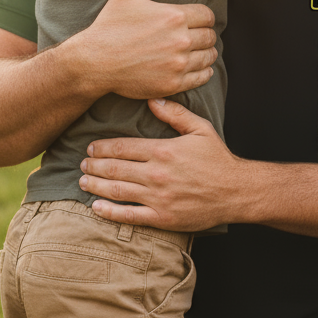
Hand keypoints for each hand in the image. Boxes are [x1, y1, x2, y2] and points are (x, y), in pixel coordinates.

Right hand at [80, 0, 217, 99]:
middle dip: (205, 34)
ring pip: (208, 56)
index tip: (198, 20)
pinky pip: (202, 77)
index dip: (204, 17)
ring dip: (206, 52)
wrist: (94, 62)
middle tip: (197, 36)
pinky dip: (204, 72)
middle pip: (210, 36)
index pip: (207, 15)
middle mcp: (180, 40)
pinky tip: (197, 67)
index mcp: (174, 16)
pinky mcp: (173, 83)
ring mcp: (178, 64)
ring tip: (198, 51)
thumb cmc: (110, 26)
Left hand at [80, 98, 241, 231]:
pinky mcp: (161, 217)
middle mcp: (156, 174)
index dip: (103, 147)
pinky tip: (95, 207)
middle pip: (115, 168)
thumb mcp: (200, 128)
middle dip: (94, 165)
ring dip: (96, 185)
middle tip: (82, 162)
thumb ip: (175, 114)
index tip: (91, 146)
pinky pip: (129, 216)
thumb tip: (152, 100)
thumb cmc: (218, 158)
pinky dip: (109, 212)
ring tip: (82, 180)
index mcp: (163, 150)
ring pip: (117, 190)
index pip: (123, 147)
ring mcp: (157, 197)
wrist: (236, 191)